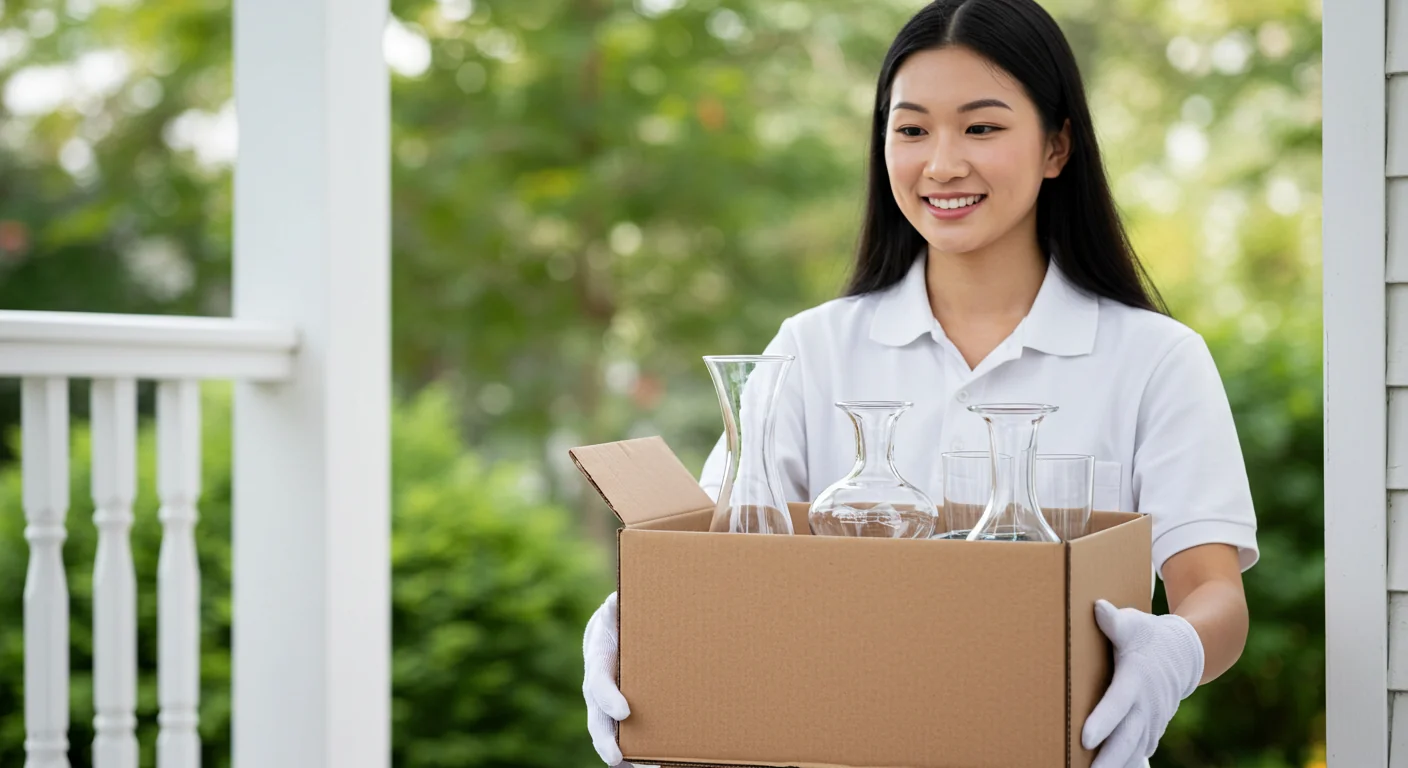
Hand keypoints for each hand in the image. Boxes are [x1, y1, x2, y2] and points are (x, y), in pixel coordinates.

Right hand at [584, 592, 656, 766]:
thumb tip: (616, 600)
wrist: (609, 632)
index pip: (598, 684)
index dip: (608, 698)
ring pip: (607, 736)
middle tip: (616, 758)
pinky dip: (636, 757)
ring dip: (621, 755)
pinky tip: (658, 765)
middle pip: (597, 721)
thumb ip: (618, 605)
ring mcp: (604, 706)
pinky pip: (624, 739)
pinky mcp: (618, 716)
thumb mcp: (618, 607)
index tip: (624, 712)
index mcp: (599, 661)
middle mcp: (596, 690)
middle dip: (605, 741)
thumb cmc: (620, 619)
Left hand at [1081, 599, 1204, 767]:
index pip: (1118, 703)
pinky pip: (1138, 751)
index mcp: (1136, 679)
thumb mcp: (1135, 624)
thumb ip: (1115, 621)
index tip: (1085, 738)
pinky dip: (1126, 764)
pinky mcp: (1151, 729)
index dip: (1103, 721)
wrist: (1185, 653)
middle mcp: (1146, 705)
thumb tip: (1098, 607)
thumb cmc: (1150, 636)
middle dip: (1108, 759)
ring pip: (1133, 750)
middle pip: (1126, 738)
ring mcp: (1151, 720)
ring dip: (1115, 765)